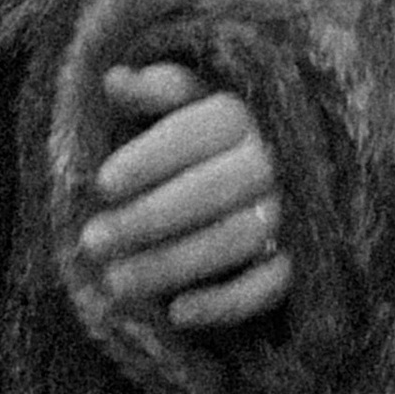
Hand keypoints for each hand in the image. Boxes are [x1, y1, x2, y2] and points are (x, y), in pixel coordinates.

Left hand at [77, 61, 291, 336]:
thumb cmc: (215, 135)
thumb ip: (159, 90)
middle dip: (148, 218)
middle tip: (91, 241)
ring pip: (235, 239)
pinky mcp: (302, 262)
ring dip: (172, 264)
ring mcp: (294, 213)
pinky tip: (177, 314)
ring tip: (114, 282)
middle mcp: (276, 162)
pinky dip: (227, 303)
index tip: (102, 183)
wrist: (286, 174)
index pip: (202, 131)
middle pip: (213, 190)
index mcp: (248, 114)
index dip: (152, 157)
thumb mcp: (193, 100)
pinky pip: (271, 286)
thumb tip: (113, 79)